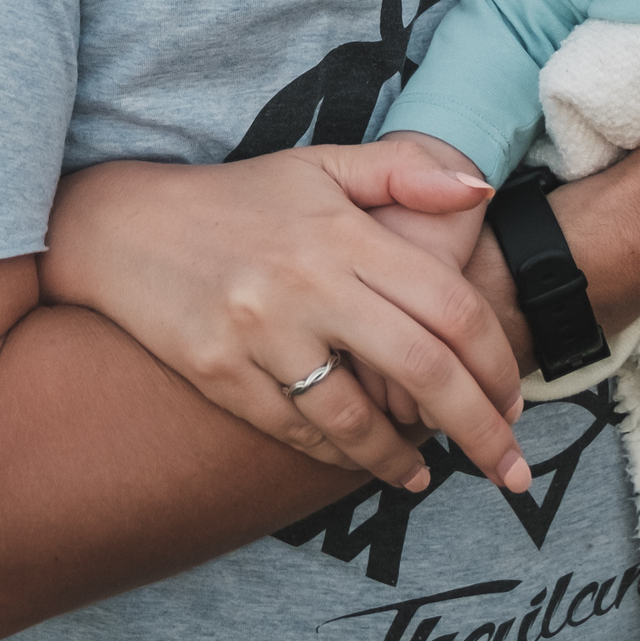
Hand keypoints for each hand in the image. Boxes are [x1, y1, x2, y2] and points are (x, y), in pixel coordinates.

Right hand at [41, 144, 528, 494]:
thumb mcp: (320, 166)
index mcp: (342, 231)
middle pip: (421, 370)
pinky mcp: (218, 372)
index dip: (495, 360)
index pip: (448, 305)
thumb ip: (404, 171)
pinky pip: (296, 432)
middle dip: (479, 430)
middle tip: (510, 470)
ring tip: (428, 475)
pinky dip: (340, 457)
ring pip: (356, 418)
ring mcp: (259, 330)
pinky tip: (365, 462)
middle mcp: (305, 281)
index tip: (516, 400)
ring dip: (404, 459)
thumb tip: (480, 188)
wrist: (123, 226)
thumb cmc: (238, 198)